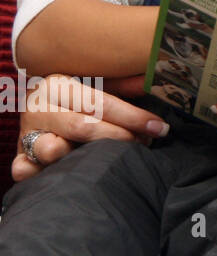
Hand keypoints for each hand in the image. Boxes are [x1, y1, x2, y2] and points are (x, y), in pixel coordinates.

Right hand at [10, 74, 167, 181]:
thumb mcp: (95, 84)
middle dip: (118, 138)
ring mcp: (26, 134)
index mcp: (57, 85)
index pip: (100, 102)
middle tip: (144, 143)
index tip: (159, 127)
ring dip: (84, 158)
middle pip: (82, 127)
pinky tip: (62, 175)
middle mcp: (38, 108)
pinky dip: (39, 173)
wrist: (34, 106)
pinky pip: (23, 169)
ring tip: (110, 159)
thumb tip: (152, 80)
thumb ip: (122, 85)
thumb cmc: (73, 97)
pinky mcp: (18, 157)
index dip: (133, 117)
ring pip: (51, 149)